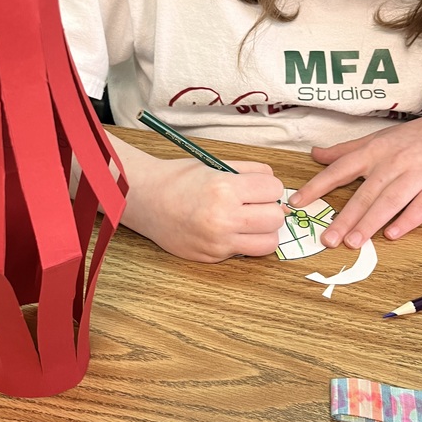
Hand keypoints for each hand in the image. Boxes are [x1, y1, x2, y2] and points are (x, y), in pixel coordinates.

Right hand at [123, 157, 287, 261]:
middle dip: (270, 209)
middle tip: (255, 204)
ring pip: (269, 243)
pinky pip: (245, 252)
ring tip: (249, 221)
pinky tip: (229, 230)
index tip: (259, 187)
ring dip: (264, 231)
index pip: (274, 189)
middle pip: (276, 218)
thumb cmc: (179, 179)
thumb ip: (249, 171)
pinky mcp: (212, 257)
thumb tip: (275, 185)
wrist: (145, 200)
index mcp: (225, 188)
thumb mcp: (214, 164)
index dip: (269, 187)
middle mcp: (223, 218)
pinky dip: (244, 242)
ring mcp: (218, 242)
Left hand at [288, 115, 421, 248]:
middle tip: (328, 239)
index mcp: (374, 151)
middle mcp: (393, 163)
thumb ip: (346, 150)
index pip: (340, 170)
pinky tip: (393, 234)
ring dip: (371, 222)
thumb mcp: (378, 138)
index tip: (297, 202)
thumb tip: (315, 154)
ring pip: (390, 201)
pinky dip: (407, 220)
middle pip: (365, 193)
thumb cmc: (414, 138)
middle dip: (345, 217)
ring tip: (353, 242)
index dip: (317, 186)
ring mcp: (418, 175)